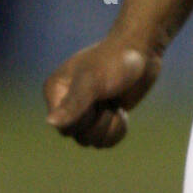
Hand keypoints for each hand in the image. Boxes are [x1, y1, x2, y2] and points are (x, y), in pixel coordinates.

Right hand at [43, 35, 162, 147]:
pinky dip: (117, 130)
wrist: (142, 51)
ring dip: (109, 126)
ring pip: (92, 140)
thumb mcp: (93, 81)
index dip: (84, 120)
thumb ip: (73, 103)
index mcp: (56, 91)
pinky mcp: (104, 116)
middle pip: (78, 136)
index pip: (63, 128)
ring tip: (116, 105)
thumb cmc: (115, 61)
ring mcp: (86, 110)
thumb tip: (50, 123)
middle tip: (109, 99)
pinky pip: (105, 140)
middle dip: (99, 123)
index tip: (96, 100)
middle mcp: (66, 103)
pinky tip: (122, 112)